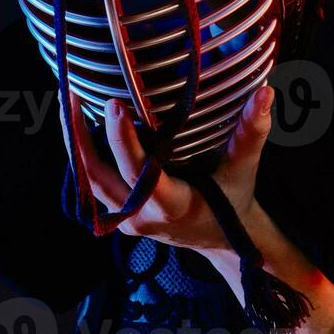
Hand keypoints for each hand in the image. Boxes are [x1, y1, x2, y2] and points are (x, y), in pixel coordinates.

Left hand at [59, 85, 275, 255]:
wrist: (223, 240)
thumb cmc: (234, 201)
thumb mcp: (243, 168)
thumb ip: (251, 132)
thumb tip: (265, 92)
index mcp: (173, 206)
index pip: (140, 173)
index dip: (123, 141)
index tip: (115, 105)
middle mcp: (142, 217)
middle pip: (99, 178)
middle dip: (81, 138)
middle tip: (72, 95)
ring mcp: (127, 219)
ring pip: (88, 182)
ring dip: (76, 145)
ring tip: (68, 104)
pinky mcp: (120, 215)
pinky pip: (92, 185)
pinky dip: (83, 156)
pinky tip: (77, 124)